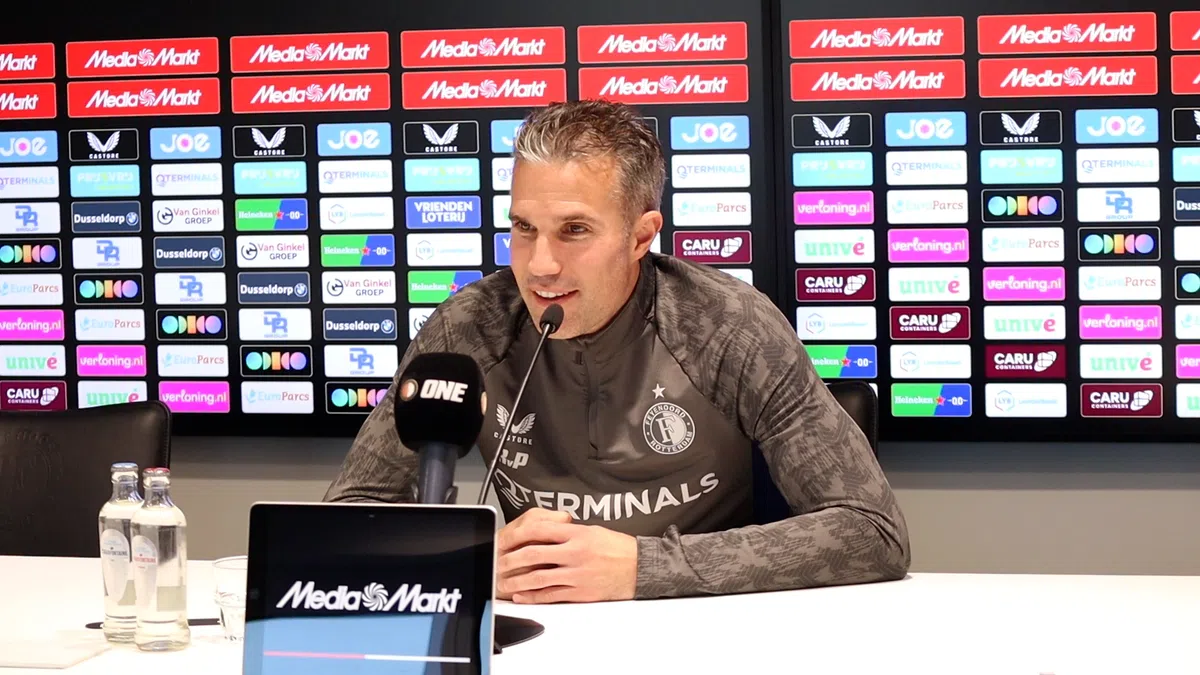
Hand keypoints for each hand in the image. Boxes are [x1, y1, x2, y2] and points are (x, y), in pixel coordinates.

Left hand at [495, 507, 636, 603]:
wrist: (640, 567)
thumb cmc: (618, 547)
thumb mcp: (591, 530)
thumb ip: (566, 532)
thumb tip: (542, 534)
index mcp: (577, 533)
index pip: (538, 530)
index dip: (516, 535)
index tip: (504, 540)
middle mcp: (575, 553)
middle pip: (533, 555)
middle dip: (510, 560)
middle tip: (497, 562)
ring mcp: (577, 574)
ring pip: (538, 578)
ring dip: (516, 582)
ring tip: (503, 583)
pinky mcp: (580, 592)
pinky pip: (551, 595)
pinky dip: (533, 597)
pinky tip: (521, 596)